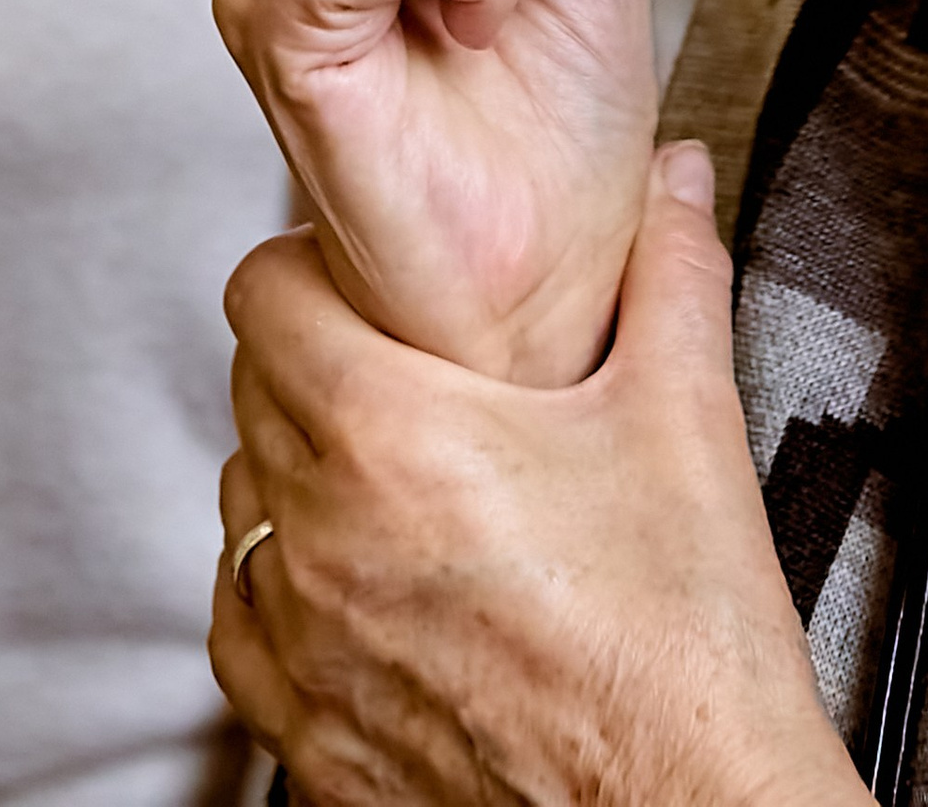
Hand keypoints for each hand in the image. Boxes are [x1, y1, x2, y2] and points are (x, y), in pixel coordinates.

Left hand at [214, 146, 866, 806]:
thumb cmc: (683, 650)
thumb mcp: (686, 421)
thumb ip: (671, 272)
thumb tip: (674, 182)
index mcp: (395, 442)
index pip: (263, 298)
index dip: (309, 262)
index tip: (355, 266)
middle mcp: (324, 544)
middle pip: (249, 393)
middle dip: (314, 359)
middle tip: (395, 358)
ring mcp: (305, 655)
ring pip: (240, 512)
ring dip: (294, 475)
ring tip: (389, 473)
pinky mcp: (309, 746)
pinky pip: (241, 635)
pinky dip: (278, 594)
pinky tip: (350, 581)